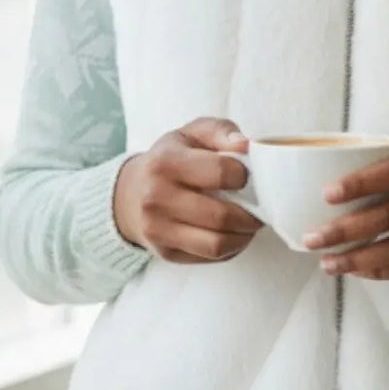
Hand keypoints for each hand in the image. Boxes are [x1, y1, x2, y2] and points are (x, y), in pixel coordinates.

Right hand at [112, 117, 263, 262]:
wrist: (129, 194)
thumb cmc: (171, 159)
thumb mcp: (192, 134)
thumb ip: (221, 131)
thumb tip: (246, 145)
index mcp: (166, 162)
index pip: (221, 172)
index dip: (244, 175)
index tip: (245, 176)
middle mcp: (156, 198)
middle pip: (221, 216)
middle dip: (251, 215)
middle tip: (259, 208)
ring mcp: (158, 229)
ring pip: (218, 244)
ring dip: (244, 236)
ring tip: (248, 223)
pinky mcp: (166, 252)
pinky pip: (211, 257)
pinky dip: (231, 248)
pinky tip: (231, 233)